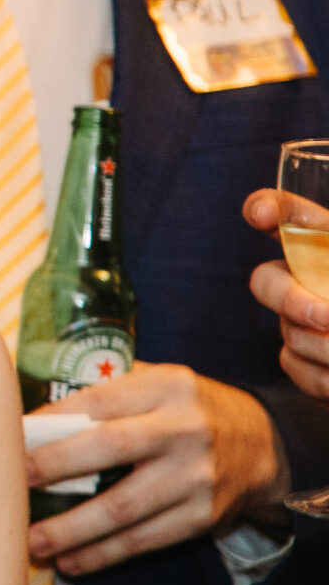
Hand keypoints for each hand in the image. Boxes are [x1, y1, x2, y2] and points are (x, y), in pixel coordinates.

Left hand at [26, 363, 288, 573]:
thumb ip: (109, 389)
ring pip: (125, 507)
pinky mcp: (203, 517)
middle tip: (15, 482)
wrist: (263, 444)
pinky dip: (105, 553)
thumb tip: (35, 408)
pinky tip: (72, 561)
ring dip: (74, 528)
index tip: (12, 434)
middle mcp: (184, 430)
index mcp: (166, 387)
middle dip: (56, 466)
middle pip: (110, 449)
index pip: (99, 400)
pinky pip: (146, 539)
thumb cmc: (187, 408)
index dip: (53, 419)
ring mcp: (196, 477)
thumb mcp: (158, 380)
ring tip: (34, 541)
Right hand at [245, 189, 328, 398]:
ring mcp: (303, 322)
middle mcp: (309, 280)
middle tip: (328, 318)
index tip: (262, 216)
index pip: (290, 215)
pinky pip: (295, 365)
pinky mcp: (306, 360)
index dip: (267, 208)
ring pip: (288, 331)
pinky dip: (322, 377)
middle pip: (267, 280)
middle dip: (290, 299)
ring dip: (324, 346)